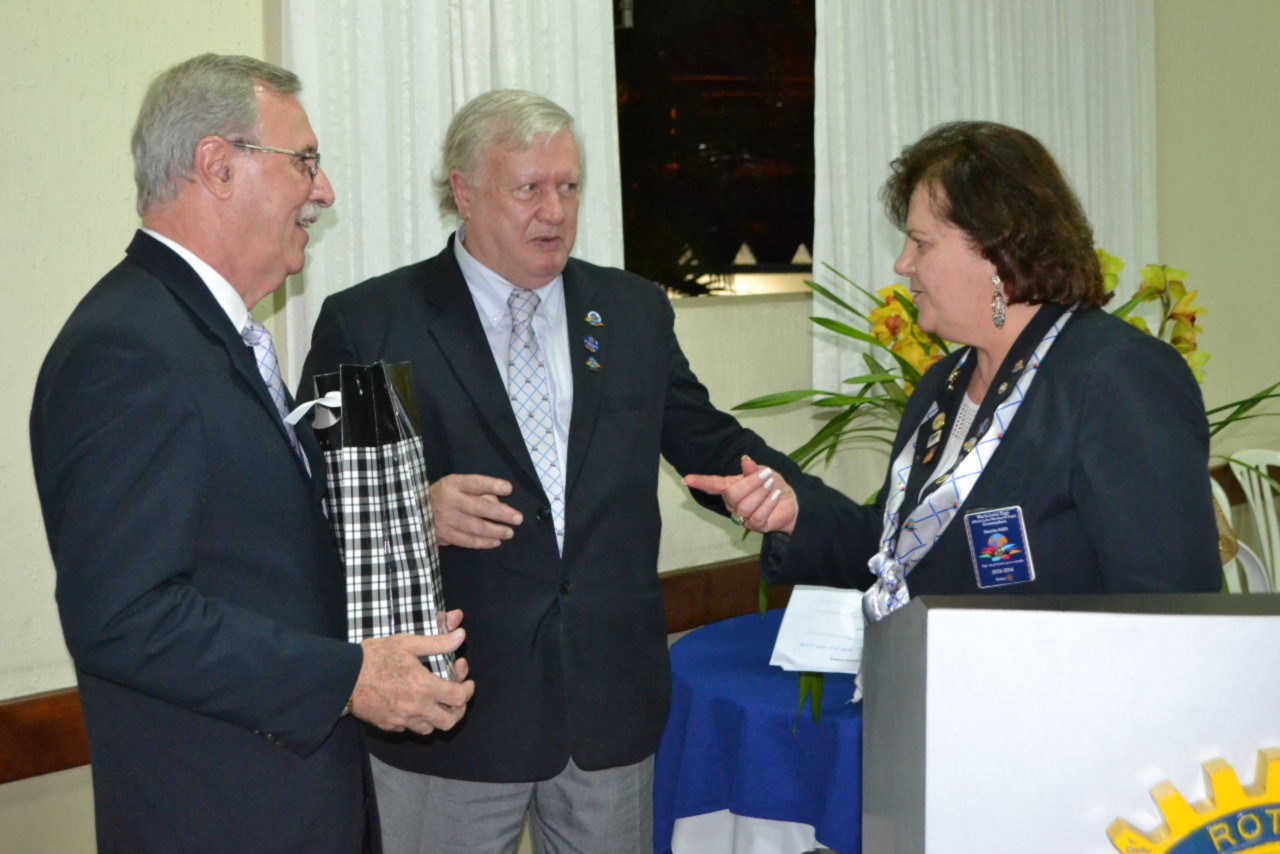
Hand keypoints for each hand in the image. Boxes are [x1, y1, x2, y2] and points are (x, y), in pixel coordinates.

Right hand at [351, 609, 474, 734]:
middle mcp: (417, 709)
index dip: (468, 691)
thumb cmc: (376, 656)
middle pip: (450, 721)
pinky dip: (417, 720)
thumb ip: (437, 642)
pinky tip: (413, 705)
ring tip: (436, 702)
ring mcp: (402, 720)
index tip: (467, 683)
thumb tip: (461, 635)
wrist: (344, 677)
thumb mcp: (408, 643)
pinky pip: (409, 728)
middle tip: (456, 697)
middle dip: (458, 710)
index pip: (459, 698)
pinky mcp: (388, 726)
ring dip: (438, 717)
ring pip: (430, 729)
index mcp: (425, 688)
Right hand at [430, 474, 521, 548]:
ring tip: (509, 532)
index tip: (509, 489)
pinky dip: (484, 543)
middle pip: (479, 508)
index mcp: (453, 484)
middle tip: (518, 519)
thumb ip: (480, 492)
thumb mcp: (458, 486)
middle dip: (501, 513)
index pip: (475, 484)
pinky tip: (496, 541)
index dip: (492, 486)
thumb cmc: (445, 495)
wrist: (416, 511)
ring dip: (495, 531)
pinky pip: (467, 541)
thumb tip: (500, 504)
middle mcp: (448, 501)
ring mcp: (445, 520)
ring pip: (475, 528)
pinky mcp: (444, 535)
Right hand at [684, 455, 798, 535]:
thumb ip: (753, 469)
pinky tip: (776, 496)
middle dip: (751, 483)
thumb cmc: (772, 486)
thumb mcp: (764, 473)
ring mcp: (742, 516)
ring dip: (762, 493)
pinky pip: (757, 516)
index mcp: (730, 487)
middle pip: (732, 494)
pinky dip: (769, 503)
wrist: (790, 502)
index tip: (687, 479)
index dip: (701, 482)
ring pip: (745, 506)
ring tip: (772, 486)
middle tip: (767, 476)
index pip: (713, 485)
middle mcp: (732, 503)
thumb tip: (745, 460)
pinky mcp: (754, 526)